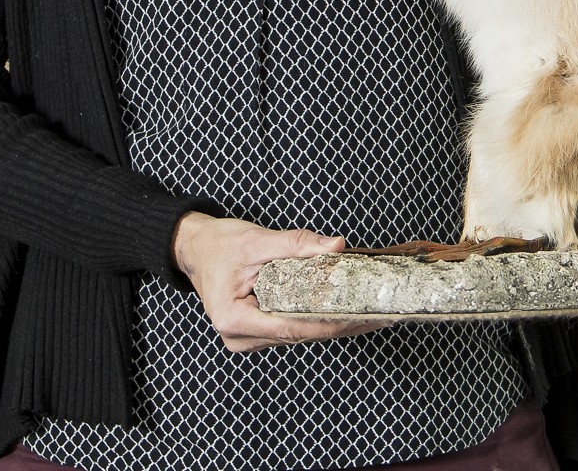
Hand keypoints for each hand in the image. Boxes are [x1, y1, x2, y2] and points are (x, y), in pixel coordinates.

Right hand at [171, 212, 392, 351]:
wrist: (196, 249)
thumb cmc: (219, 245)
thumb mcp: (256, 239)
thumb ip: (296, 244)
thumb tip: (336, 246)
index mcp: (235, 320)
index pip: (294, 327)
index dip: (332, 322)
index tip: (363, 316)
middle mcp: (241, 337)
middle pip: (301, 333)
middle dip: (341, 322)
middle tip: (381, 312)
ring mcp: (250, 338)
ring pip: (300, 332)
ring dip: (334, 320)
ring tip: (371, 309)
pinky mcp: (259, 330)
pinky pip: (294, 325)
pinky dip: (319, 315)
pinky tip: (346, 307)